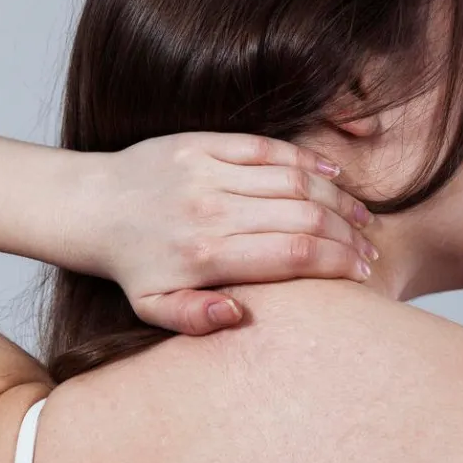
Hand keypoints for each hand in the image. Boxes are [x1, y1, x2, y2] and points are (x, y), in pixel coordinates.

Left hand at [82, 132, 377, 335]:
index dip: (336, 262)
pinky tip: (333, 177)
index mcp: (205, 255)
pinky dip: (307, 162)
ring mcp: (208, 171)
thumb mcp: (154, 308)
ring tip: (360, 219)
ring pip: (293, 181)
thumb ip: (196, 319)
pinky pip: (268, 149)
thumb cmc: (133, 265)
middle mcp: (210, 210)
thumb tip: (239, 317)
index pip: (292, 254)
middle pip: (303, 217)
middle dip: (347, 234)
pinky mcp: (204, 143)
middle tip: (369, 249)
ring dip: (336, 199)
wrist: (93, 206)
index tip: (361, 272)